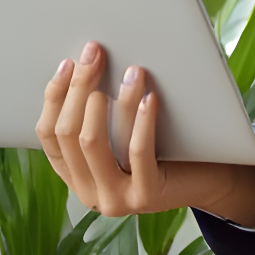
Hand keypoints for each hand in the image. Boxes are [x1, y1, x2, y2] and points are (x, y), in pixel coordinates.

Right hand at [36, 41, 254, 225]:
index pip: (48, 136)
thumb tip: (85, 65)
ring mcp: (115, 200)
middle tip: (95, 54)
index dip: (54, 97)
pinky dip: (142, 120)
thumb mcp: (123, 135)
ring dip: (111, 100)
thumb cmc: (165, 150)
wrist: (206, 181)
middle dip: (80, 88)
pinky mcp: (145, 196)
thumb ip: (101, 116)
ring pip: (96, 142)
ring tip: (130, 71)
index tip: (67, 63)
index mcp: (76, 177)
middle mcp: (89, 194)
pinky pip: (137, 152)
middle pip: (70, 134)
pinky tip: (150, 97)